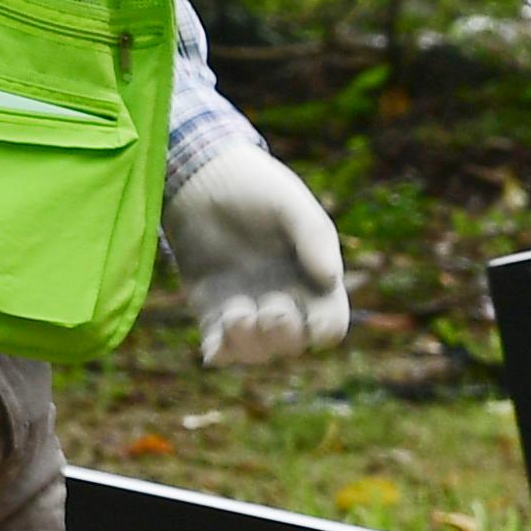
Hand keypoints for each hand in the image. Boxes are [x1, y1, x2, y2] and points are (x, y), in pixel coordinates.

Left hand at [163, 143, 349, 367]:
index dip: (325, 329)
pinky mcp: (210, 310)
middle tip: (271, 310)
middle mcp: (282, 299)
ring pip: (257, 351)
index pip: (329, 322)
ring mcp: (246, 307)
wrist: (200, 178)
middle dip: (284, 335)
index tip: (313, 320)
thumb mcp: (290, 204)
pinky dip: (219, 351)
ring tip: (237, 314)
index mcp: (311, 279)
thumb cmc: (254, 186)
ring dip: (250, 345)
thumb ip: (314, 237)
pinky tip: (214, 345)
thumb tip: (331, 279)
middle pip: (293, 343)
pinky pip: (219, 347)